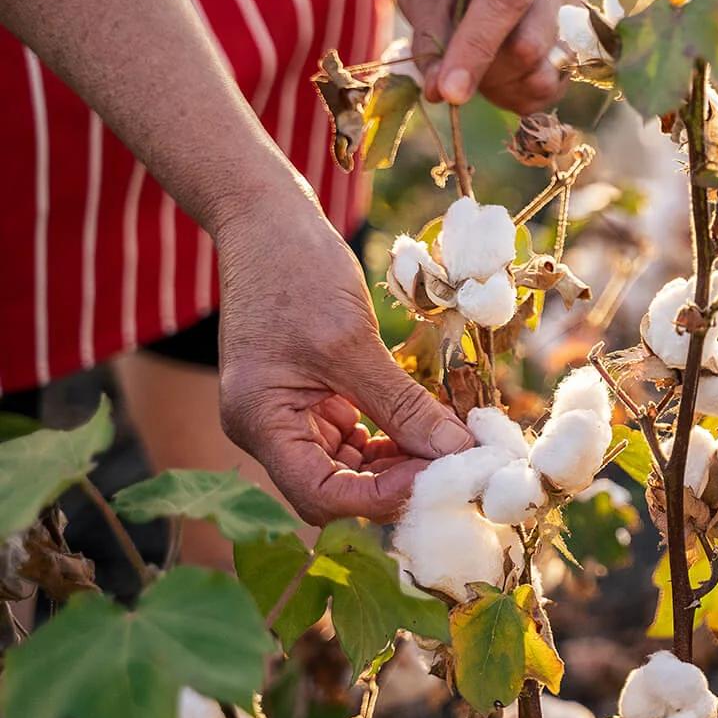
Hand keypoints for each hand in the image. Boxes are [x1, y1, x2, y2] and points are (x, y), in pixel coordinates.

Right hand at [214, 203, 473, 524]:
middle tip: (458, 463)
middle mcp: (269, 431)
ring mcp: (292, 417)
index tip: (439, 475)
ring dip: (402, 461)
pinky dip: (395, 436)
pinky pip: (358, 437)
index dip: (382, 496)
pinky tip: (432, 424)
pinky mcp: (315, 400)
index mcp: (259, 424)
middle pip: (338, 489)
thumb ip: (402, 403)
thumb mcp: (353, 341)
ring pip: (353, 468)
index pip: (321, 495)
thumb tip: (456, 451)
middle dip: (398, 482)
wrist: (268, 221)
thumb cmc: (296, 271)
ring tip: (452, 443)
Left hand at [398, 0, 577, 113]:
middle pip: (528, 48)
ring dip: (503, 86)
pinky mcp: (580, 42)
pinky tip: (501, 74)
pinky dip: (519, 93)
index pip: (504, 1)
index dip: (475, 50)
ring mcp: (575, 11)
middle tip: (455, 67)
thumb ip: (431, 36)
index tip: (450, 92)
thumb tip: (437, 93)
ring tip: (480, 66)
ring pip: (544, 76)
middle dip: (486, 72)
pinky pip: (552, 89)